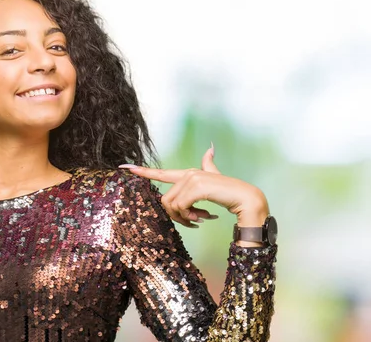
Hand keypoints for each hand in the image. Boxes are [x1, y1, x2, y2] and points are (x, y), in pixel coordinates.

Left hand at [119, 144, 268, 228]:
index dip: (142, 171)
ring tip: (199, 221)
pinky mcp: (197, 187)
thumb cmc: (229, 193)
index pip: (161, 172)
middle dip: (177, 216)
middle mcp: (189, 173)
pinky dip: (190, 217)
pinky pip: (181, 207)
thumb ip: (208, 165)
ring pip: (172, 205)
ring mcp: (192, 179)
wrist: (246, 199)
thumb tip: (210, 148)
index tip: (124, 168)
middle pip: (166, 199)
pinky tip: (203, 219)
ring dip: (184, 218)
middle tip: (193, 222)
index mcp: (189, 173)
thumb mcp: (214, 179)